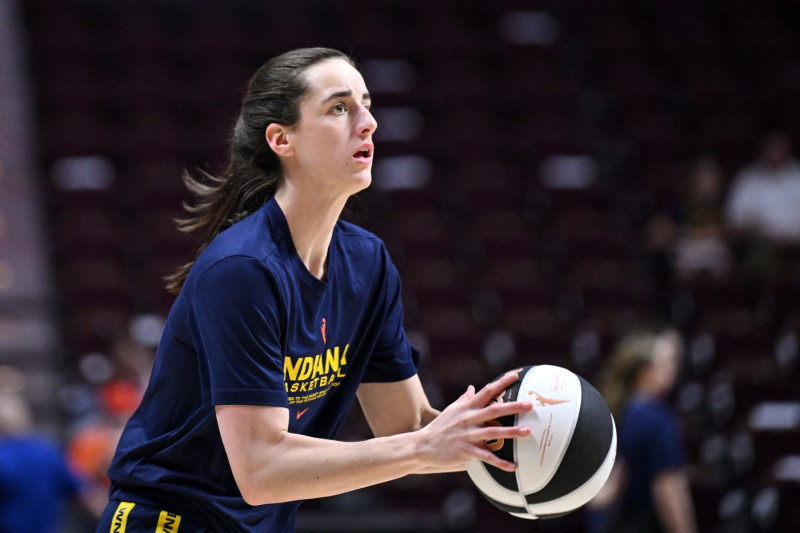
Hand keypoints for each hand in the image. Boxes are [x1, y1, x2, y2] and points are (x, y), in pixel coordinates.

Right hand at [414, 371, 532, 471]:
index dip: (501, 383)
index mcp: (467, 408)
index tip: (515, 375)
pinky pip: (486, 457)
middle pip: (494, 410)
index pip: (486, 392)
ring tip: (527, 432)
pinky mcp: (465, 451)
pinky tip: (513, 466)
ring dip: (511, 432)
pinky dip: (500, 462)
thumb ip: (465, 399)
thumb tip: (473, 387)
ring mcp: (467, 435)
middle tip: (530, 405)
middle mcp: (468, 419)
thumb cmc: (440, 427)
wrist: (423, 445)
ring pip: (493, 433)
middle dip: (513, 407)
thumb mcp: (452, 410)